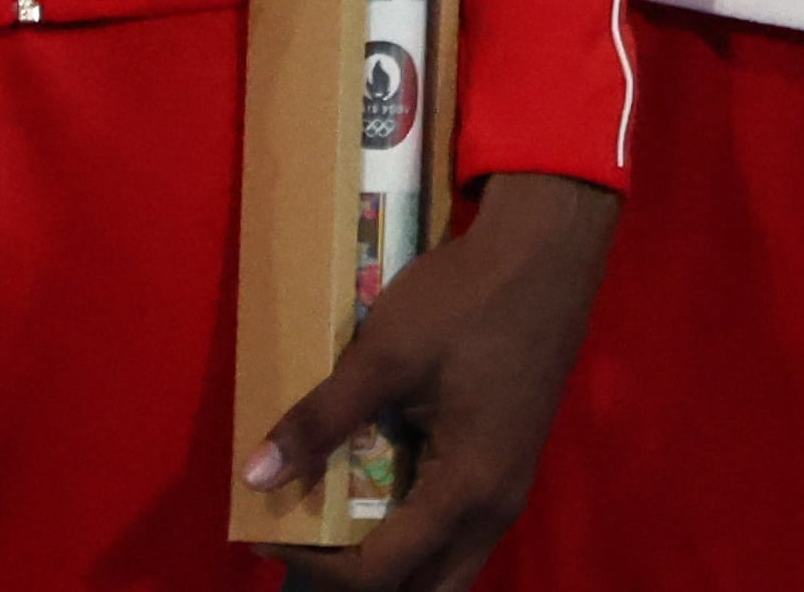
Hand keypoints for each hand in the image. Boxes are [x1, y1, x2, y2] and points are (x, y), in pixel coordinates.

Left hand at [244, 167, 619, 585]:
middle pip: (427, 591)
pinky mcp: (513, 458)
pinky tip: (383, 490)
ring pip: (451, 564)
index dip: (312, 564)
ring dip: (396, 563)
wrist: (548, 246)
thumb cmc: (467, 300)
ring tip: (339, 529)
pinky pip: (462, 529)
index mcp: (465, 490)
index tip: (266, 529)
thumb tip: (255, 476)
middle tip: (309, 550)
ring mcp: (511, 484)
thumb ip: (322, 419)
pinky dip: (418, 533)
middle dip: (363, 585)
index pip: (377, 573)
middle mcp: (496, 507)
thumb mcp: (386, 355)